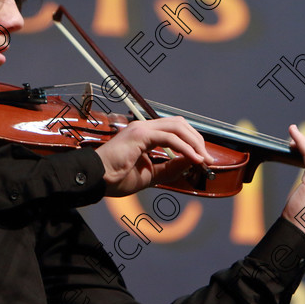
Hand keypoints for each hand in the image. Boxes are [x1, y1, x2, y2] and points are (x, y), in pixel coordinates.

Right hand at [95, 116, 213, 196]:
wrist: (96, 179)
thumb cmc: (115, 178)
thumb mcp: (150, 175)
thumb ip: (170, 168)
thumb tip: (191, 163)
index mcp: (144, 135)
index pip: (174, 130)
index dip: (192, 142)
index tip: (203, 159)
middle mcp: (143, 127)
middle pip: (180, 124)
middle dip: (197, 140)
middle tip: (208, 159)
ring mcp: (141, 129)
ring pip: (178, 127)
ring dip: (195, 143)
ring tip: (204, 159)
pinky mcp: (140, 135)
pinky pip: (170, 138)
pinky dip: (185, 148)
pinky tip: (194, 159)